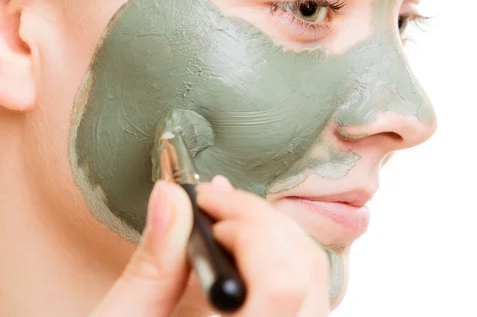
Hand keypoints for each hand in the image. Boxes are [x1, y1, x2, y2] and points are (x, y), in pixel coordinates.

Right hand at [89, 176, 329, 316]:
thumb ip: (152, 266)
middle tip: (211, 205)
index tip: (207, 206)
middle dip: (258, 221)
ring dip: (269, 233)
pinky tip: (240, 245)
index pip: (281, 285)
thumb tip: (171, 199)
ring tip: (222, 222)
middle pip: (303, 272)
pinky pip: (306, 289)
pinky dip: (277, 255)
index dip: (251, 232)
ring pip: (312, 277)